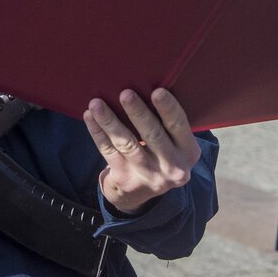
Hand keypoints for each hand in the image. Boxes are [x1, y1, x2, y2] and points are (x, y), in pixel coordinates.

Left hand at [83, 88, 199, 213]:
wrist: (140, 193)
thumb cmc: (158, 153)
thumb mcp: (173, 144)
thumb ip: (166, 123)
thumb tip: (146, 83)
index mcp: (188, 152)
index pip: (179, 127)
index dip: (168, 109)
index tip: (157, 91)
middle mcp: (172, 167)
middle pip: (153, 135)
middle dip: (137, 113)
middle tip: (125, 93)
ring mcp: (148, 175)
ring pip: (126, 143)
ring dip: (110, 121)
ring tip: (97, 103)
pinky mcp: (125, 179)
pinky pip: (108, 151)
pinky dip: (97, 132)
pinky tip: (89, 117)